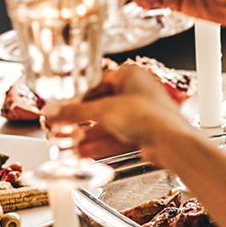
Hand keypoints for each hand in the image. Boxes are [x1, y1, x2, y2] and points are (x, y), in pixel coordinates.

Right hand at [44, 63, 194, 156]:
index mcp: (130, 75)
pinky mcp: (143, 132)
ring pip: (108, 124)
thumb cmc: (148, 115)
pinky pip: (117, 136)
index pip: (95, 84)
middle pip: (101, 106)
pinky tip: (85, 152)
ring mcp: (141, 113)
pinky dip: (101, 144)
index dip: (77, 98)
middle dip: (81, 121)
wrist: (171, 141)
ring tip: (70, 143)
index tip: (62, 107)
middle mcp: (136, 92)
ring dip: (88, 135)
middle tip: (63, 127)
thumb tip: (54, 111)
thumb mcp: (103, 110)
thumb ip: (75, 112)